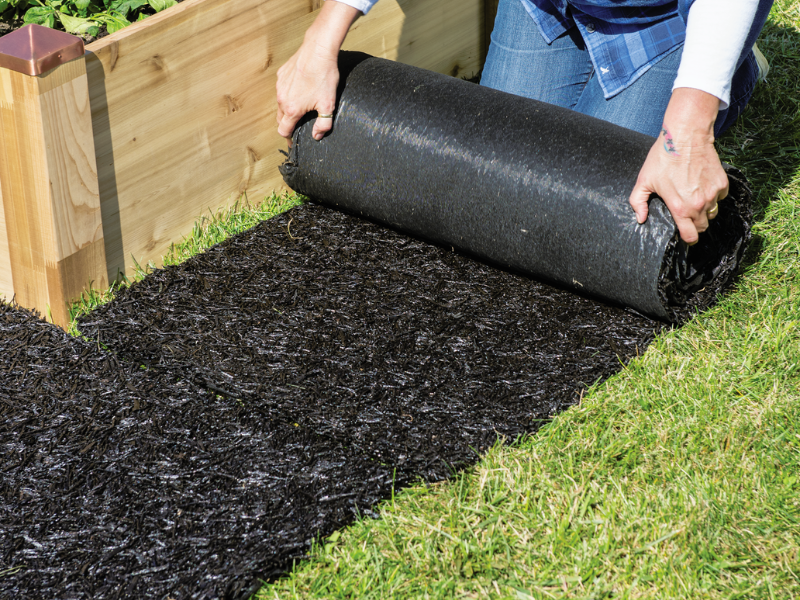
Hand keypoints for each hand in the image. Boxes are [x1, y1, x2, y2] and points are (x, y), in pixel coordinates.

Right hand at [276, 1, 359, 141]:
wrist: (318, 50)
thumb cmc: (324, 77)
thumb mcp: (328, 104)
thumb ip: (323, 124)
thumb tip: (317, 136)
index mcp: (292, 109)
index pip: (283, 131)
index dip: (289, 138)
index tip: (294, 140)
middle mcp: (281, 98)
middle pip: (280, 119)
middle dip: (288, 124)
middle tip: (299, 125)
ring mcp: (280, 86)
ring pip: (280, 104)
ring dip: (288, 109)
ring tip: (302, 107)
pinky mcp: (281, 75)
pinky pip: (282, 90)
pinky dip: (288, 94)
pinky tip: (301, 89)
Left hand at [629, 88, 728, 244]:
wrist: (685, 137)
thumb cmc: (662, 159)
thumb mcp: (643, 181)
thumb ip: (638, 203)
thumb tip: (640, 219)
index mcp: (680, 208)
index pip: (691, 236)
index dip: (687, 239)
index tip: (685, 235)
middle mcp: (699, 204)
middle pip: (703, 226)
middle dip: (695, 224)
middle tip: (686, 213)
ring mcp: (713, 194)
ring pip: (712, 212)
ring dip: (704, 210)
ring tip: (693, 198)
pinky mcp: (722, 183)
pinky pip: (720, 198)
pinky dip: (713, 196)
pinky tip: (702, 186)